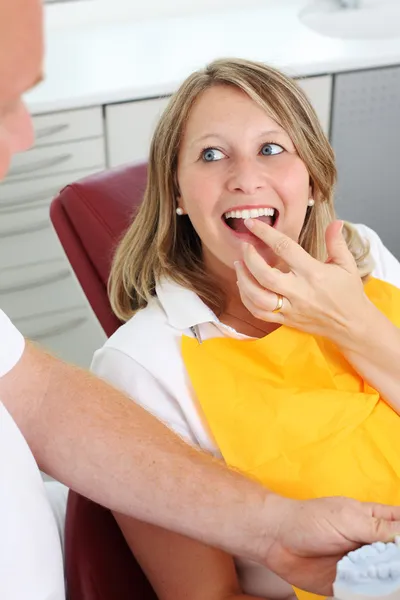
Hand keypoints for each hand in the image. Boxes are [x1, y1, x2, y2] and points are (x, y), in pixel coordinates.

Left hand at [235, 219, 369, 344]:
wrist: (352, 325)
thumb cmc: (349, 292)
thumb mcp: (347, 265)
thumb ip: (336, 243)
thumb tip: (336, 222)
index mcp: (313, 273)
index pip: (285, 248)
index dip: (265, 234)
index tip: (251, 223)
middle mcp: (299, 291)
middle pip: (265, 275)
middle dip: (250, 259)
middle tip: (244, 246)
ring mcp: (290, 308)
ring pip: (258, 297)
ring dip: (244, 280)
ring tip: (239, 265)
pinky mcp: (285, 320)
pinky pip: (259, 313)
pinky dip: (247, 299)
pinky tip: (244, 286)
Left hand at [264, 495, 399, 594]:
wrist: (276, 540)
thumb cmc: (309, 520)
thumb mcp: (348, 519)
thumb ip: (380, 528)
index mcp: (375, 519)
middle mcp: (372, 543)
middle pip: (398, 556)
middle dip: (397, 564)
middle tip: (389, 566)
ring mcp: (363, 566)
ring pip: (389, 578)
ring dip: (390, 581)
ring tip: (382, 578)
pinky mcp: (351, 585)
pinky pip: (371, 593)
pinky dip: (376, 594)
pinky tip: (375, 591)